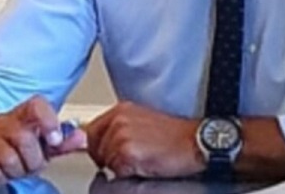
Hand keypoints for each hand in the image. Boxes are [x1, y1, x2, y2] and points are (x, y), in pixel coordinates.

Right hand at [0, 96, 86, 187]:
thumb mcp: (43, 141)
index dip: (48, 121)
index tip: (54, 140)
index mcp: (25, 112)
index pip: (37, 106)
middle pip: (23, 138)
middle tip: (32, 164)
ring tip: (16, 168)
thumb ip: (62, 141)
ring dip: (16, 171)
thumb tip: (81, 138)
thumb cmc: (18, 145)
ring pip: (7, 158)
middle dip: (32, 160)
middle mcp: (4, 120)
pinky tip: (1, 172)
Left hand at [85, 102, 202, 178]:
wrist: (193, 142)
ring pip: (105, 161)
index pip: (90, 131)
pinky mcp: (127, 152)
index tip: (104, 155)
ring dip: (119, 166)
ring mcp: (121, 135)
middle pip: (94, 148)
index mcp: (121, 110)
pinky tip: (144, 165)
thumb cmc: (174, 136)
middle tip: (131, 159)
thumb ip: (117, 129)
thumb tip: (96, 142)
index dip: (97, 147)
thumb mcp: (142, 123)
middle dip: (108, 158)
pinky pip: (116, 171)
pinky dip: (128, 173)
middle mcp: (118, 119)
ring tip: (141, 160)